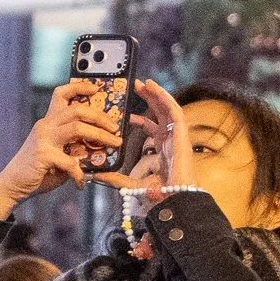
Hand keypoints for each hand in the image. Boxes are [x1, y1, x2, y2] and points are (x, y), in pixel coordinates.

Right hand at [0, 81, 123, 218]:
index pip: (61, 94)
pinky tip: (81, 184)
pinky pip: (70, 162)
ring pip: (77, 128)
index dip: (79, 87)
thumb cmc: (38, 170)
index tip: (96, 89)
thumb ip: (73, 148)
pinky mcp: (44, 155)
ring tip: (114, 144)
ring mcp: (44, 138)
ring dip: (99, 136)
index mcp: (49, 121)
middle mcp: (46, 125)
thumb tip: (97, 150)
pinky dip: (80, 174)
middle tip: (115, 128)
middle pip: (77, 109)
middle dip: (100, 117)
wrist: (13, 184)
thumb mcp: (57, 154)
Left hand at [94, 79, 192, 193]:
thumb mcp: (134, 185)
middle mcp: (171, 140)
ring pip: (167, 108)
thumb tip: (97, 175)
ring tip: (143, 81)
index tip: (127, 114)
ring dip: (156, 93)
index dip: (140, 119)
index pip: (152, 129)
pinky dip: (164, 96)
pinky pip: (174, 109)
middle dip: (148, 98)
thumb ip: (116, 179)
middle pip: (159, 113)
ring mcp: (177, 136)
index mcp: (163, 150)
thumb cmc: (163, 195)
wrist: (177, 198)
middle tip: (133, 86)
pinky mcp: (182, 133)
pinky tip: (153, 86)